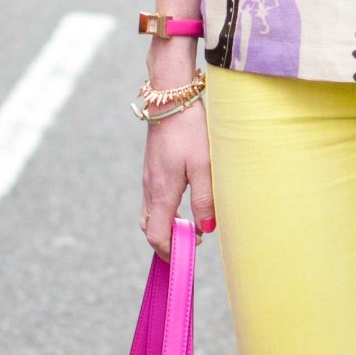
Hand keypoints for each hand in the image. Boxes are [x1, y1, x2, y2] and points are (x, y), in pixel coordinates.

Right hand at [141, 101, 214, 256]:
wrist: (170, 100)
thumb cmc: (190, 132)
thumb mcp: (204, 167)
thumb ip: (204, 200)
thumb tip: (206, 229)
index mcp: (161, 193)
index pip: (156, 236)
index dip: (170, 251)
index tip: (189, 254)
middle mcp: (150, 189)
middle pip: (149, 229)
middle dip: (167, 242)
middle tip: (191, 243)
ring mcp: (149, 179)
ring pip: (150, 214)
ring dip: (166, 226)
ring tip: (190, 226)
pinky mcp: (152, 169)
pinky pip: (152, 200)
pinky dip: (164, 211)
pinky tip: (183, 204)